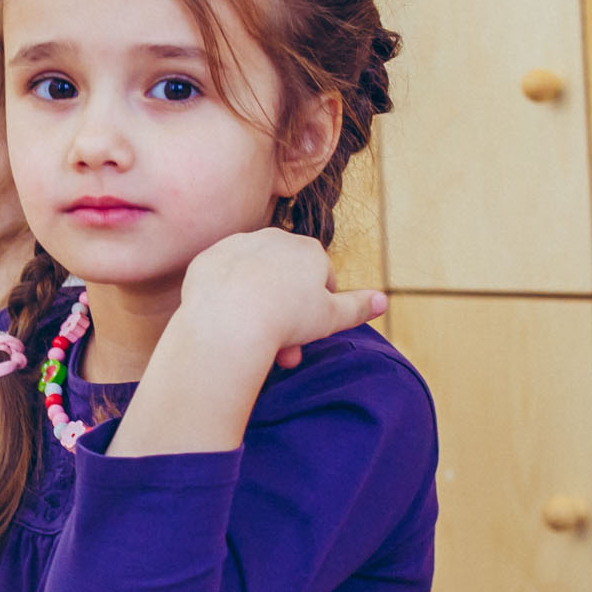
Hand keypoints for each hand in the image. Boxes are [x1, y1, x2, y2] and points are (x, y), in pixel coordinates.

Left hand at [110, 232, 385, 459]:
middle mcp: (273, 238)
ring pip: (253, 279)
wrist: (229, 318)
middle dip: (286, 315)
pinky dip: (225, 299)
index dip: (316, 310)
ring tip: (253, 340)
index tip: (307, 334)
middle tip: (283, 352)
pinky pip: (221, 280)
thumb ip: (358, 307)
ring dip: (256, 305)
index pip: (320, 278)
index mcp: (307, 249)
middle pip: (284, 279)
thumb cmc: (286, 319)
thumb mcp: (331, 317)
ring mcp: (237, 245)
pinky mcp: (207, 259)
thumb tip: (383, 300)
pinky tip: (226, 321)